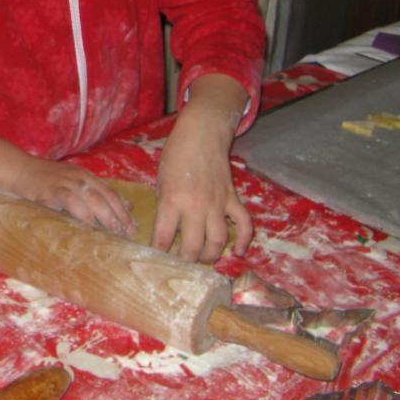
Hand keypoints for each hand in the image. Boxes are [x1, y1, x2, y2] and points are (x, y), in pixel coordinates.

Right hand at [0, 131, 133, 233]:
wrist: (17, 169)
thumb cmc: (43, 180)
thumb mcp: (69, 183)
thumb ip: (90, 193)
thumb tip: (113, 206)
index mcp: (85, 176)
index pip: (110, 193)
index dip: (123, 210)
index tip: (133, 226)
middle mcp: (80, 178)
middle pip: (106, 197)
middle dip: (119, 216)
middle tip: (127, 234)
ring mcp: (66, 182)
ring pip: (93, 199)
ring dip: (106, 217)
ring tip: (114, 232)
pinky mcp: (52, 190)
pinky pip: (72, 202)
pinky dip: (82, 214)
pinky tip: (89, 226)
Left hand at [154, 78, 253, 261]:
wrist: (201, 133)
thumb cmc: (176, 154)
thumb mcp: (161, 179)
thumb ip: (165, 205)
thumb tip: (167, 229)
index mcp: (172, 200)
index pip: (164, 237)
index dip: (159, 253)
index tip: (155, 260)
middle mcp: (195, 206)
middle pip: (193, 246)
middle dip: (186, 261)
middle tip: (181, 266)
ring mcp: (217, 203)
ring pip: (218, 240)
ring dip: (211, 255)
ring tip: (203, 259)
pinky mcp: (232, 198)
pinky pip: (243, 224)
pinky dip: (243, 240)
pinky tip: (237, 252)